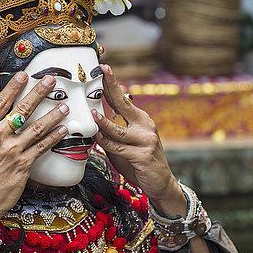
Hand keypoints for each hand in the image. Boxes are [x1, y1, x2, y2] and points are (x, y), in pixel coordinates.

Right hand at [0, 72, 68, 226]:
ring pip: (37, 127)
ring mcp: (11, 150)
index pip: (0, 102)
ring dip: (53, 114)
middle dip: (38, 92)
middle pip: (22, 109)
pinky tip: (63, 129)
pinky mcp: (23, 164)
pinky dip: (54, 137)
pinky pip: (42, 147)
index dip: (14, 87)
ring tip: (65, 105)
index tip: (24, 75)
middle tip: (51, 80)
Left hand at [92, 65, 186, 216]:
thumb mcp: (125, 143)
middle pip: (124, 104)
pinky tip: (97, 138)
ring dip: (103, 123)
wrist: (160, 183)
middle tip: (101, 72)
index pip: (123, 99)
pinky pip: (118, 148)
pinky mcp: (143, 155)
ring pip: (118, 130)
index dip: (112, 84)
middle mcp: (145, 126)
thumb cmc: (139, 162)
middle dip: (111, 87)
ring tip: (91, 114)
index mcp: (141, 119)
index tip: (104, 69)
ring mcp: (146, 140)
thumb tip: (94, 120)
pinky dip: (106, 143)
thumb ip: (113, 132)